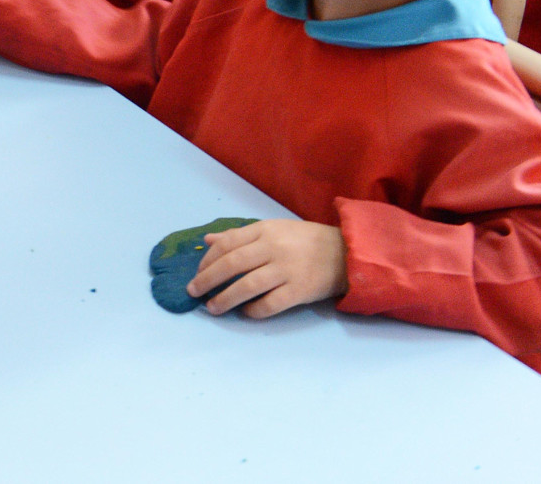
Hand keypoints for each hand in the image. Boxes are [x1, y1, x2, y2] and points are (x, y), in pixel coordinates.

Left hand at [189, 219, 347, 318]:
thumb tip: (208, 241)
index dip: (207, 260)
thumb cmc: (305, 240)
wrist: (346, 252)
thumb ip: (240, 235)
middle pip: (232, 264)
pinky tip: (245, 312)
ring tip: (212, 308)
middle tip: (193, 292)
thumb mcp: (273, 229)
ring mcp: (287, 270)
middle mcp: (273, 248)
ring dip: (225, 298)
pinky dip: (254, 310)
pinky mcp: (300, 291)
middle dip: (208, 279)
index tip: (198, 273)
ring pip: (247, 286)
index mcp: (264, 231)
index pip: (227, 244)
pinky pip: (271, 304)